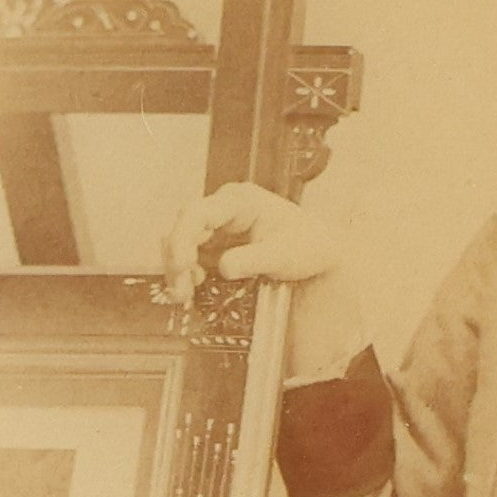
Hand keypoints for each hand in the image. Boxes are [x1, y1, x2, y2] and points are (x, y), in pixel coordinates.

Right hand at [162, 182, 343, 303]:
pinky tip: (194, 288)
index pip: (198, 213)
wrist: (319, 253)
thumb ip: (254, 259)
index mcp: (240, 201)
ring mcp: (217, 224)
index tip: (183, 268)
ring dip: (178, 269)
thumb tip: (224, 267)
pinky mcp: (216, 243)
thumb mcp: (284, 255)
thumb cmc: (307, 245)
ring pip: (182, 242)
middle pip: (183, 227)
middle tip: (181, 293)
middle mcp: (223, 207)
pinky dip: (187, 272)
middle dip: (177, 260)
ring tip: (185, 295)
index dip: (182, 239)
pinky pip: (191, 255)